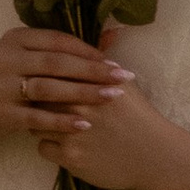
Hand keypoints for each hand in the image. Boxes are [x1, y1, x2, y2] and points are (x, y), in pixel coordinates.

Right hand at [0, 25, 133, 144]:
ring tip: (112, 98)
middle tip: (123, 77)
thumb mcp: (25, 56)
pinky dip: (63, 121)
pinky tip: (85, 124)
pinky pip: (38, 117)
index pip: (58, 41)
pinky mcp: (2, 113)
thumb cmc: (6, 78)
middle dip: (93, 71)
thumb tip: (113, 37)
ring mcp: (2, 86)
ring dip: (84, 93)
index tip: (114, 61)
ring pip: (49, 89)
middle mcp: (7, 59)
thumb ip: (63, 49)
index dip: (88, 51)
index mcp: (15, 38)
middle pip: (57, 63)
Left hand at [31, 70, 181, 189]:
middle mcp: (77, 105)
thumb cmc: (139, 116)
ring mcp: (71, 132)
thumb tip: (107, 32)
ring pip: (35, 123)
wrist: (154, 155)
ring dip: (41, 123)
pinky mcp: (69, 157)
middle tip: (44, 104)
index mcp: (89, 83)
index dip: (47, 78)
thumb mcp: (125, 83)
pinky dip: (50, 146)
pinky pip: (42, 147)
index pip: (52, 74)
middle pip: (39, 97)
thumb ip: (104, 62)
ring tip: (55, 125)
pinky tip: (63, 144)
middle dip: (39, 100)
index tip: (47, 82)